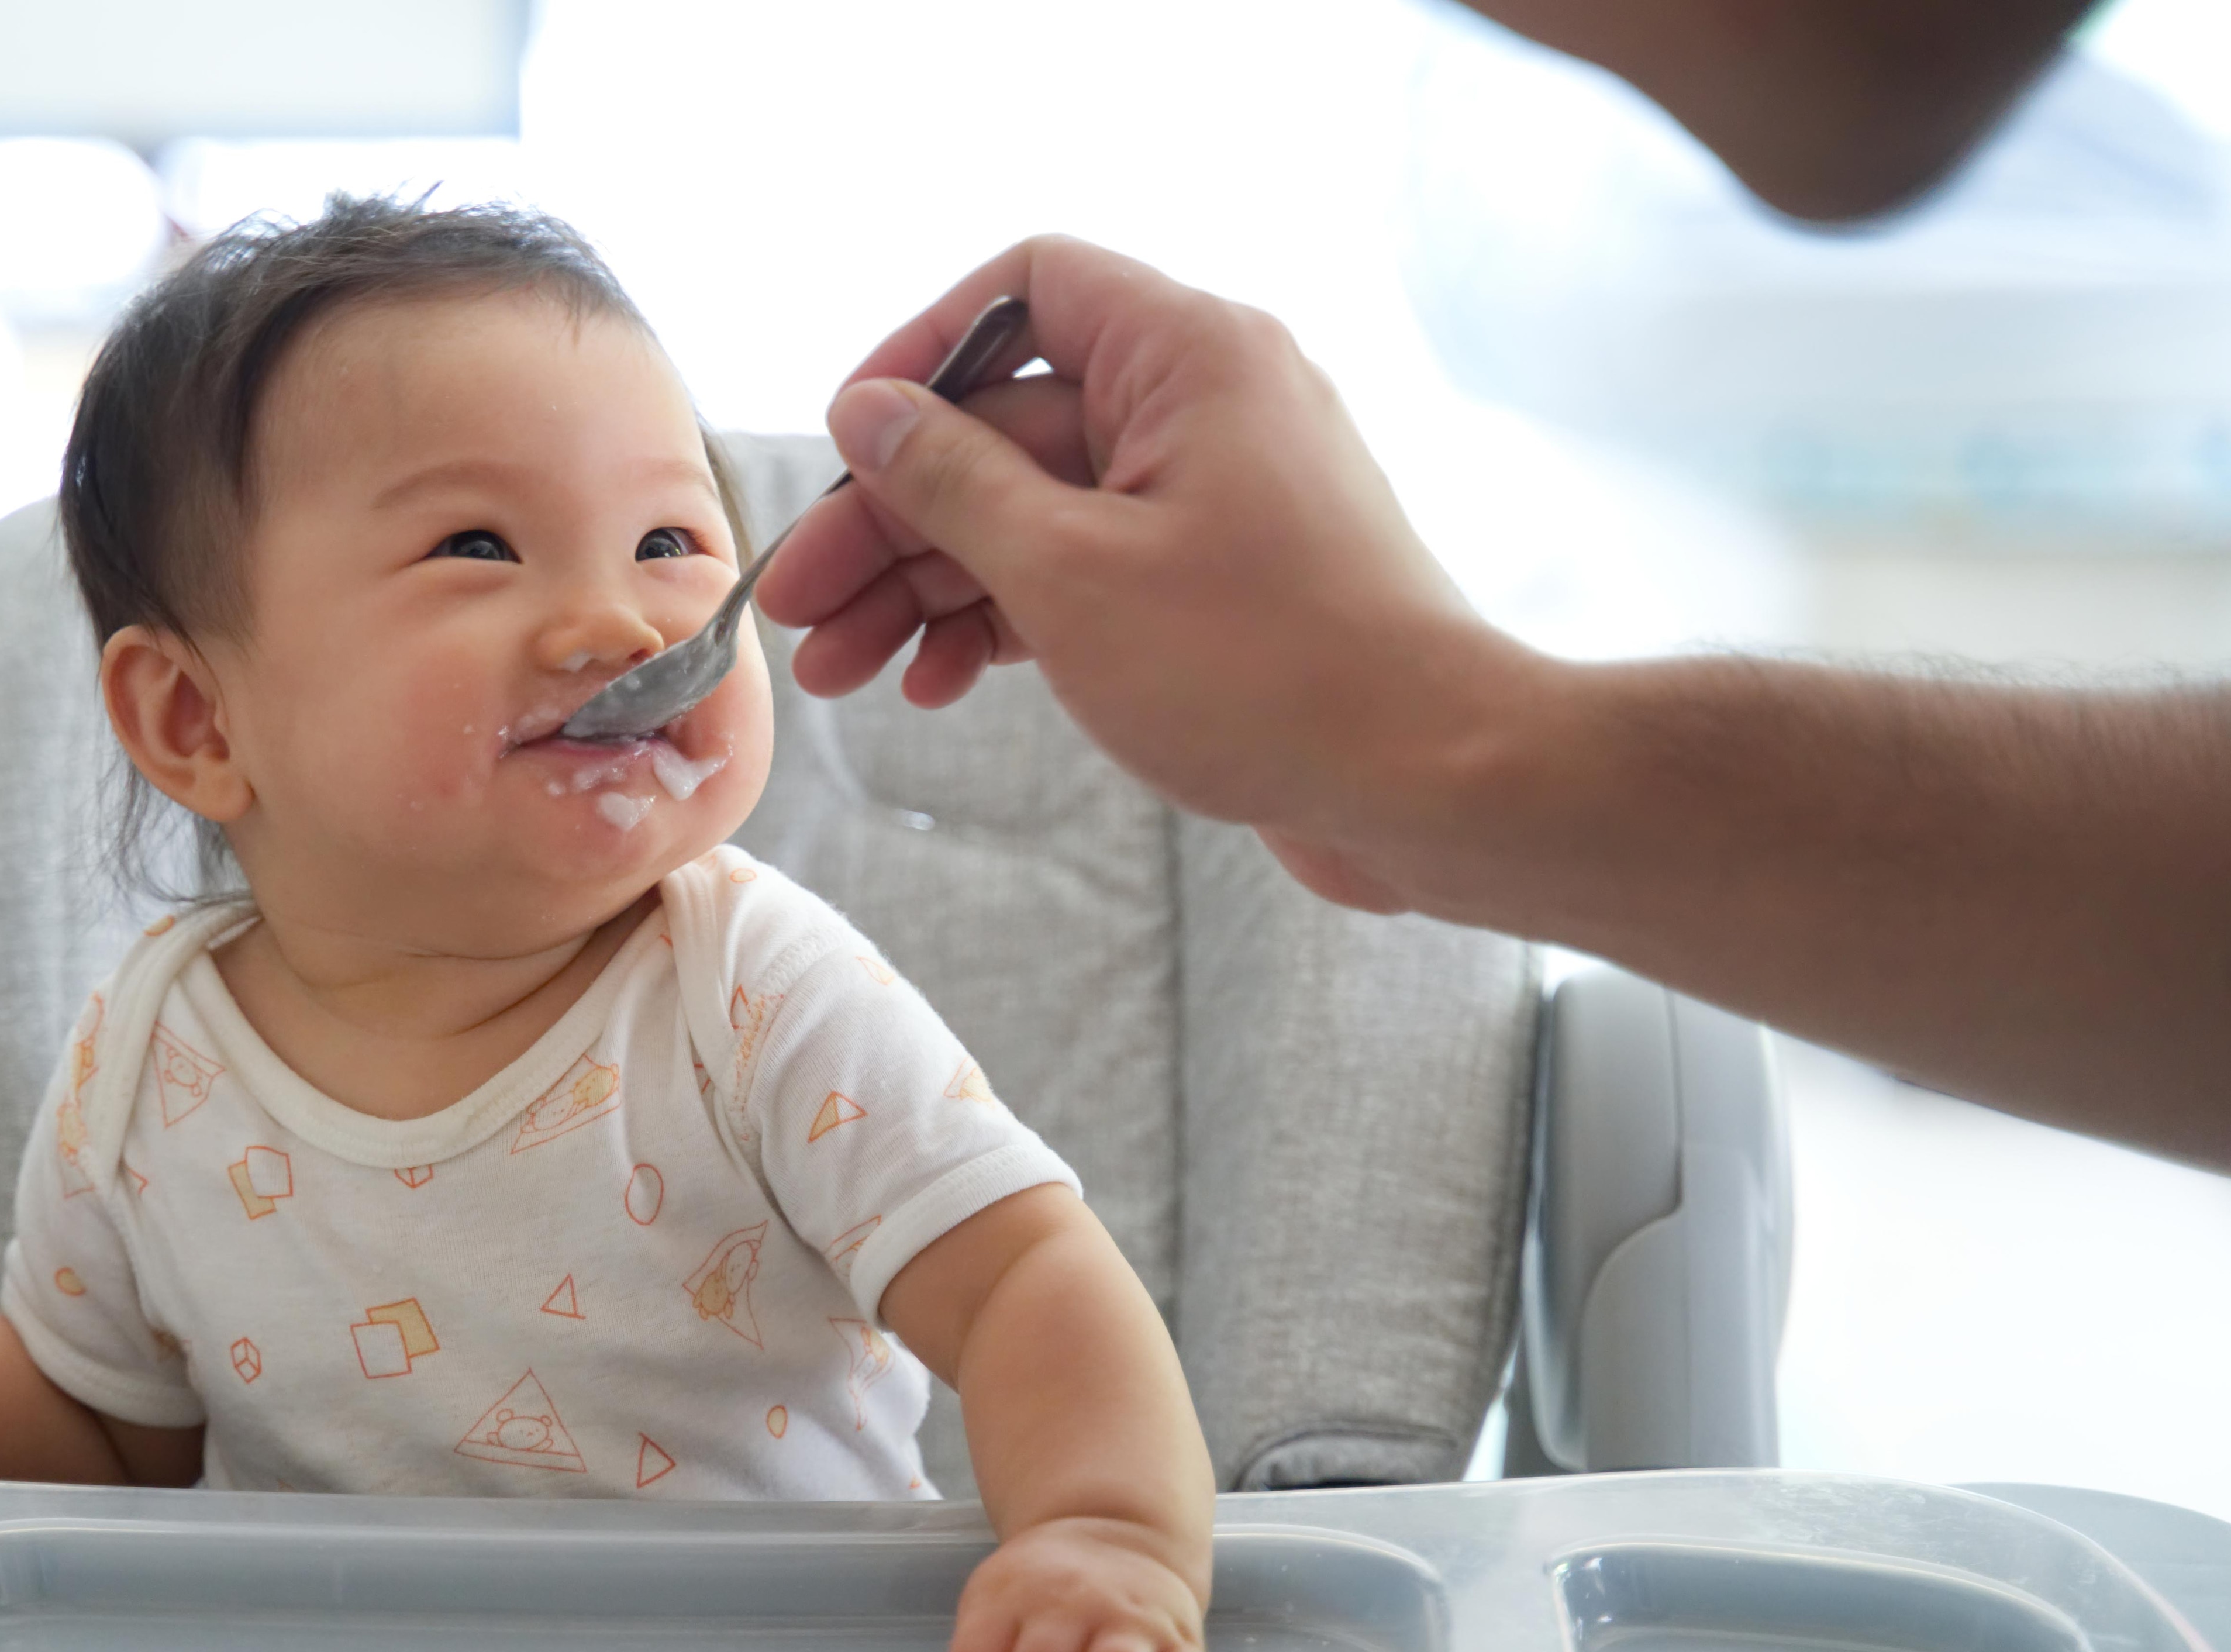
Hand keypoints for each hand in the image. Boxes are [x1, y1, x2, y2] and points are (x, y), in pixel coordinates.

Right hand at [754, 234, 1529, 913]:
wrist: (1429, 783)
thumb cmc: (1266, 672)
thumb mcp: (1068, 572)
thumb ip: (952, 483)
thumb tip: (868, 412)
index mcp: (1188, 355)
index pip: (1026, 289)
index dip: (919, 353)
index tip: (846, 445)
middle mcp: (1206, 406)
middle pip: (1008, 426)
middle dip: (894, 519)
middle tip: (800, 609)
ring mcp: (1214, 499)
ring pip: (1036, 514)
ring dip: (932, 586)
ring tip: (841, 673)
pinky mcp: (1219, 585)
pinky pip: (1086, 573)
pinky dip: (1008, 620)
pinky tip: (934, 682)